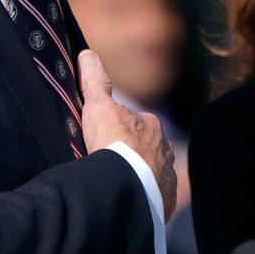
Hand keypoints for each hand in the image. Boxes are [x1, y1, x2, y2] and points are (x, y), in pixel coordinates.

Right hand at [78, 49, 176, 219]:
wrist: (130, 186)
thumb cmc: (115, 143)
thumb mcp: (98, 108)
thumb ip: (95, 82)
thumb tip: (87, 54)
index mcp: (151, 126)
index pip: (135, 124)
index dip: (120, 130)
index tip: (108, 139)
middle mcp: (165, 149)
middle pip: (147, 148)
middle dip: (133, 154)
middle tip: (111, 165)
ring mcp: (167, 175)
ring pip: (153, 172)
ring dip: (140, 176)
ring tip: (119, 184)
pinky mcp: (165, 199)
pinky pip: (155, 196)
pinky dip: (145, 196)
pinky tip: (130, 199)